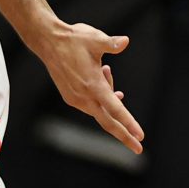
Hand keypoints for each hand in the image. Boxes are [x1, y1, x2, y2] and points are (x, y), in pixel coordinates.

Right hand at [39, 24, 143, 154]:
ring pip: (100, 109)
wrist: (48, 42)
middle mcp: (83, 96)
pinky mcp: (70, 97)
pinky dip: (102, 100)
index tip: (140, 137)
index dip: (129, 123)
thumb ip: (112, 43)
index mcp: (92, 84)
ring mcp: (75, 98)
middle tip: (138, 148)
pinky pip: (91, 106)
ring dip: (110, 99)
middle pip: (107, 122)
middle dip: (124, 135)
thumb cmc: (73, 39)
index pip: (115, 109)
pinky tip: (106, 83)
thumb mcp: (95, 38)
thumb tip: (125, 42)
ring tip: (107, 70)